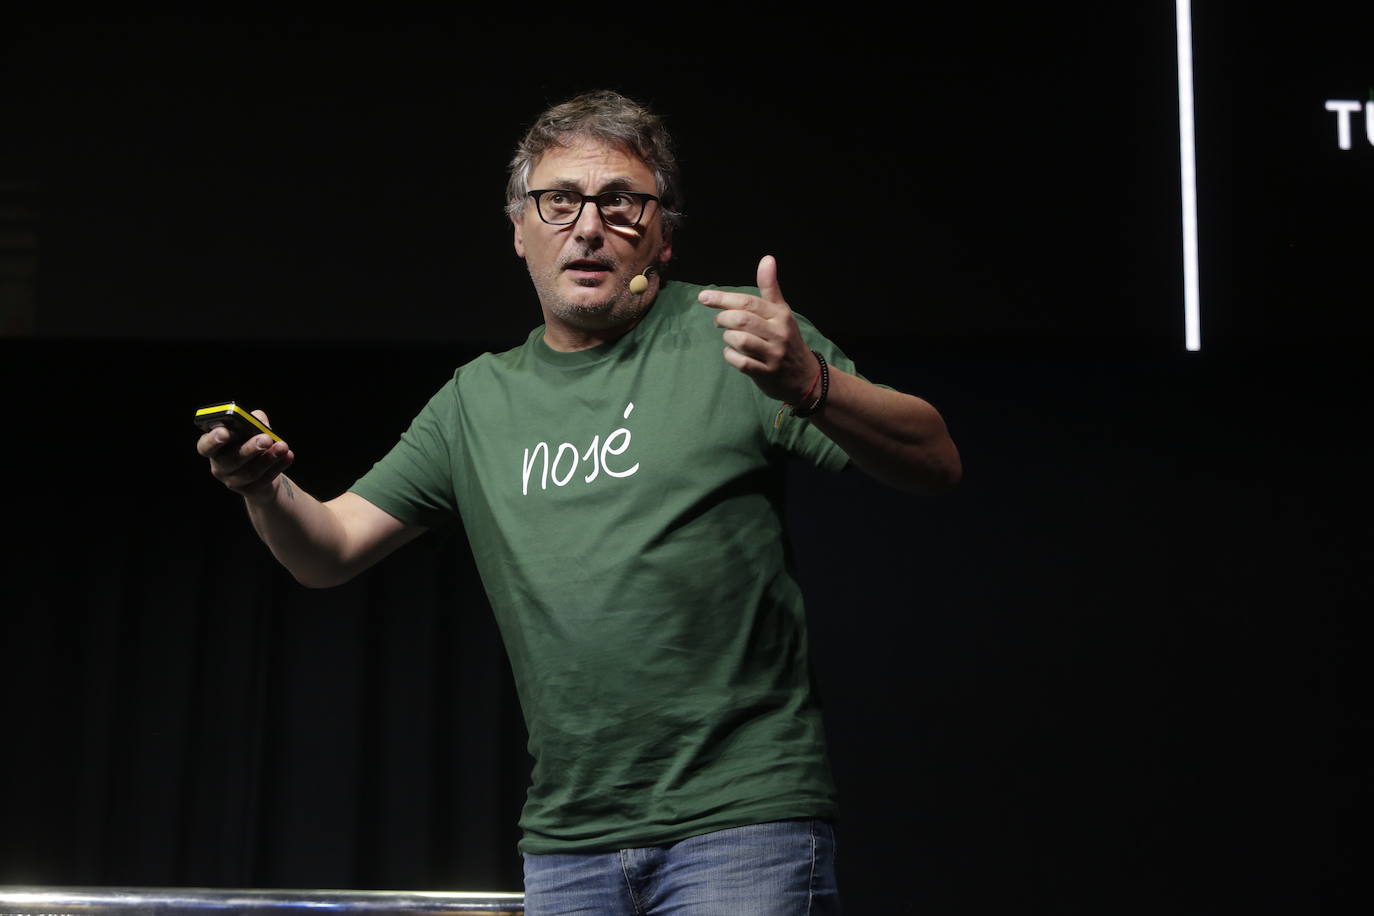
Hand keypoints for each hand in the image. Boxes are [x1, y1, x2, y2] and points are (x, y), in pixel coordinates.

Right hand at [197, 408, 294, 503]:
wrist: (264, 470)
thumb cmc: (252, 442)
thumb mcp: (252, 429)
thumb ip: (252, 420)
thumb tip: (258, 419)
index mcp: (214, 448)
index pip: (205, 446)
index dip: (213, 440)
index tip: (225, 432)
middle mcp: (219, 466)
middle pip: (230, 460)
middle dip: (250, 449)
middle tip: (266, 439)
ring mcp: (233, 481)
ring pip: (250, 472)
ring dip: (269, 458)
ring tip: (283, 446)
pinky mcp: (250, 491)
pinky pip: (264, 480)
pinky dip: (278, 466)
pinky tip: (289, 456)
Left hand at [697, 255, 818, 402]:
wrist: (805, 376)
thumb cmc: (786, 339)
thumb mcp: (781, 312)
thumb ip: (770, 287)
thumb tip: (768, 258)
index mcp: (780, 314)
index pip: (749, 302)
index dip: (723, 298)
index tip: (703, 297)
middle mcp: (778, 333)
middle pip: (742, 320)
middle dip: (723, 318)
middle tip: (719, 321)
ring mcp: (773, 354)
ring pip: (740, 340)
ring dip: (727, 337)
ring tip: (729, 337)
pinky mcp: (766, 373)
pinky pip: (741, 362)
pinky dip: (730, 355)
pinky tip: (733, 353)